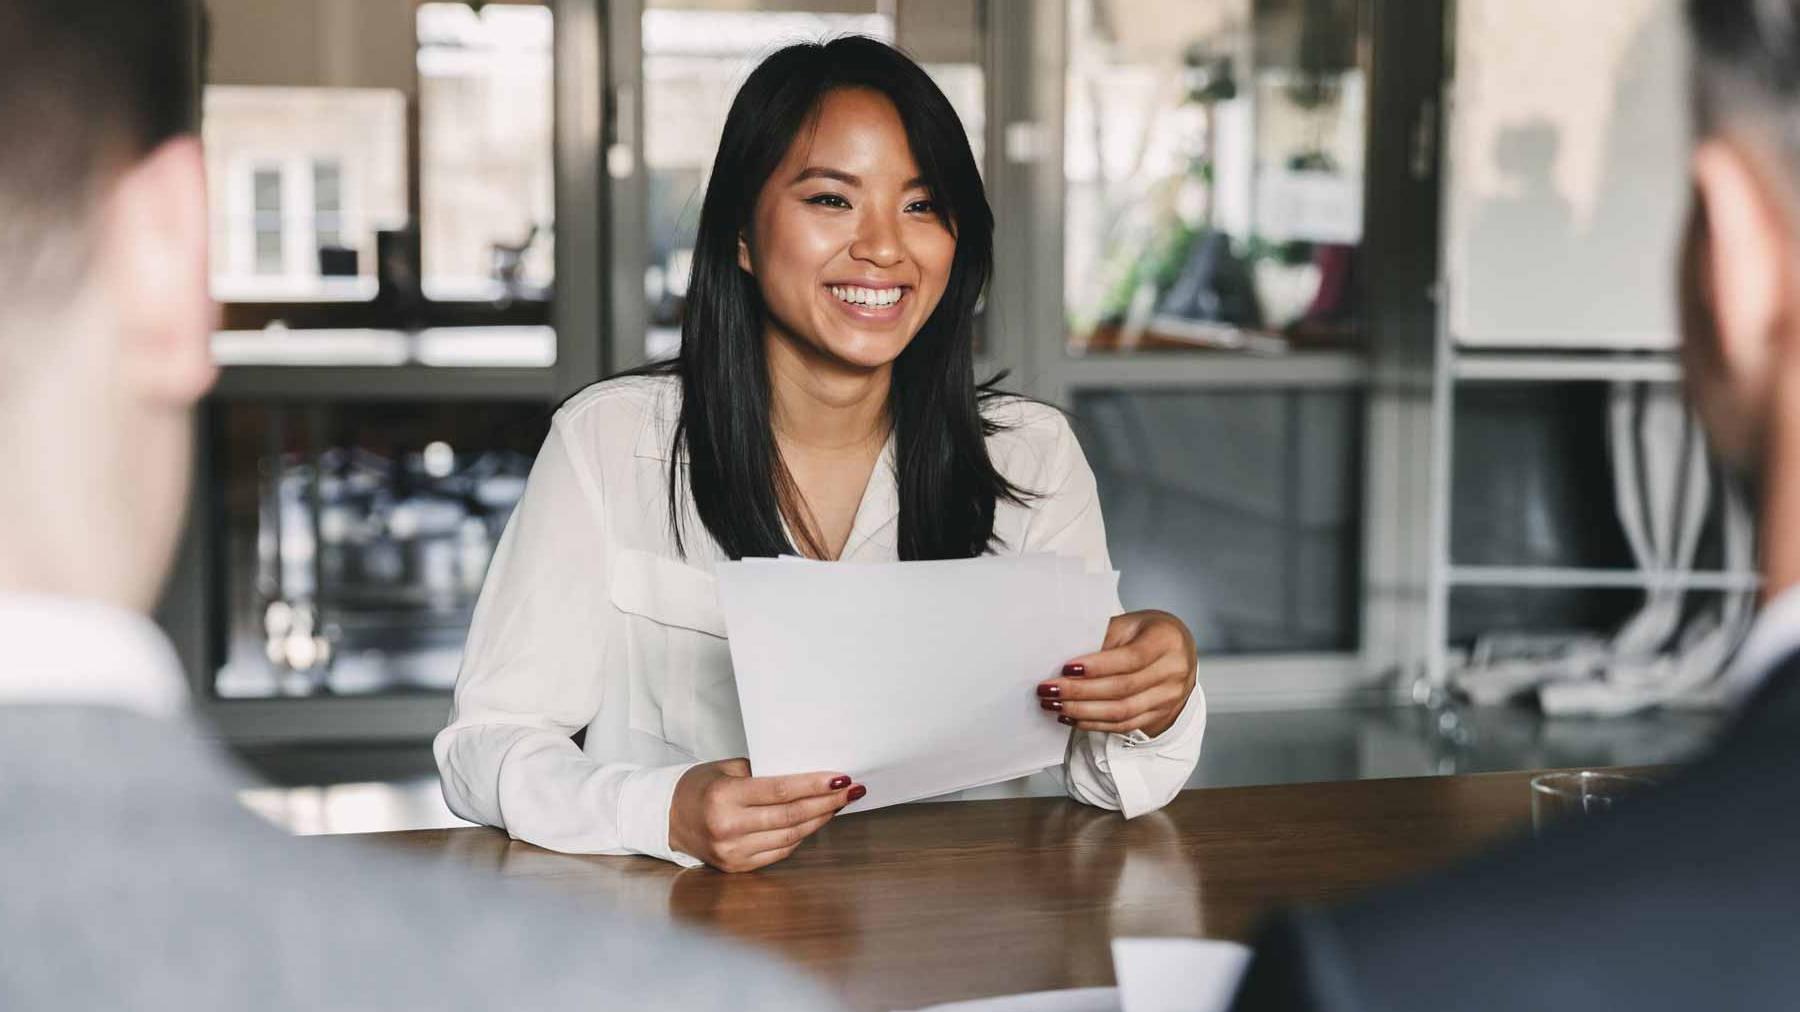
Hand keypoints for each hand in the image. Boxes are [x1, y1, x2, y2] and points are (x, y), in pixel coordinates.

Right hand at [669, 758, 863, 872]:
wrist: (668, 817)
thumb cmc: (700, 786)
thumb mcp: (727, 768)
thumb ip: (764, 772)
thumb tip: (810, 775)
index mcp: (724, 797)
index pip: (780, 791)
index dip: (815, 786)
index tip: (841, 779)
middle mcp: (728, 828)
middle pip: (790, 816)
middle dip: (826, 804)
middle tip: (851, 791)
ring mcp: (732, 852)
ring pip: (790, 837)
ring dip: (818, 820)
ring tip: (838, 805)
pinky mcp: (737, 867)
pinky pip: (779, 852)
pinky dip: (801, 836)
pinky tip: (814, 822)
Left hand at [1036, 610, 1196, 737]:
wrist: (1177, 650)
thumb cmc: (1146, 633)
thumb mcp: (1128, 624)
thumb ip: (1102, 638)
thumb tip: (1062, 655)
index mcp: (1166, 640)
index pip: (1131, 658)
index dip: (1097, 666)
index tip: (1066, 668)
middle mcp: (1173, 670)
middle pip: (1123, 688)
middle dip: (1080, 692)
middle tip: (1049, 690)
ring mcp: (1169, 697)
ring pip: (1122, 711)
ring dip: (1082, 711)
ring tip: (1054, 705)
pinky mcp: (1160, 715)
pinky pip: (1123, 725)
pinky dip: (1094, 723)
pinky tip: (1072, 717)